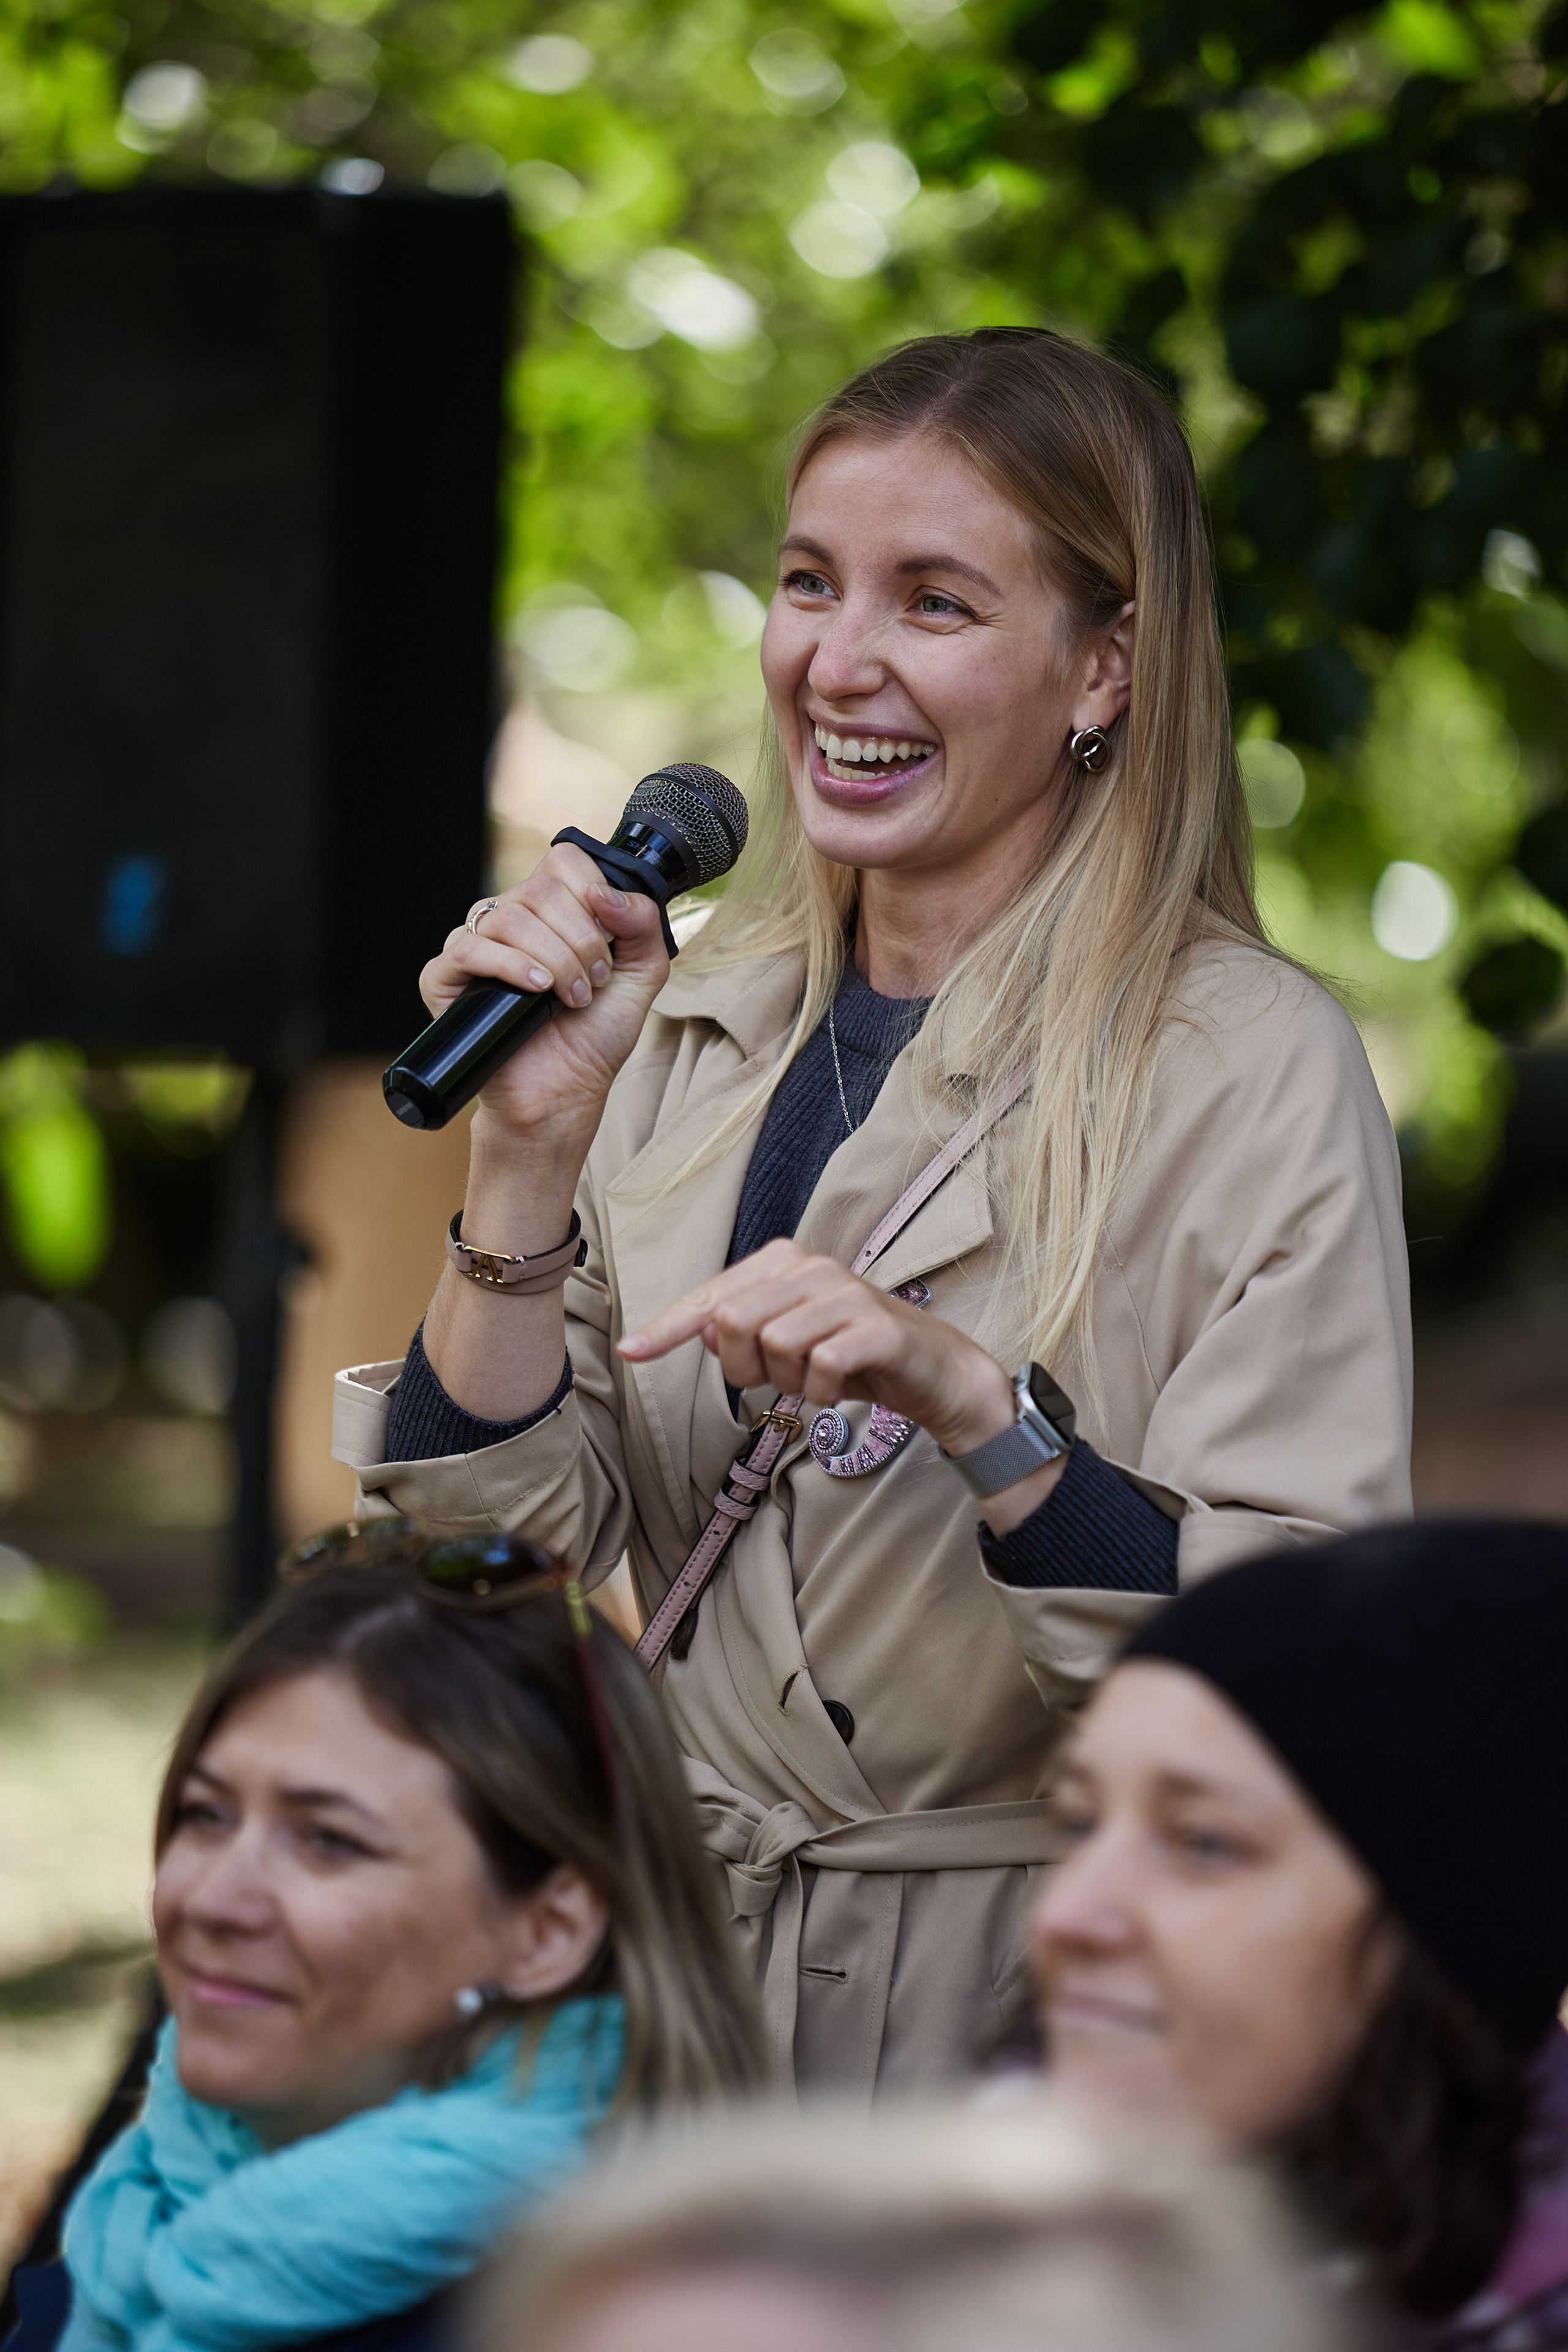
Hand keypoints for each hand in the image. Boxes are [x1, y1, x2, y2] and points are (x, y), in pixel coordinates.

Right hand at [419, 844, 669, 1156]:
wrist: (563, 1093)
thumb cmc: (594, 1037)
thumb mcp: (641, 976)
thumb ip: (643, 924)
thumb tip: (605, 891)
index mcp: (551, 910)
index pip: (565, 860)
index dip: (592, 894)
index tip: (608, 943)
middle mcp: (510, 919)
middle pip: (541, 887)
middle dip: (580, 939)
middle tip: (593, 983)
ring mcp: (475, 946)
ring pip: (509, 916)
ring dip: (553, 958)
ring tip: (570, 998)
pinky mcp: (444, 978)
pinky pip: (469, 947)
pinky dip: (509, 965)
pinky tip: (535, 989)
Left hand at [619, 1242, 1068, 1528]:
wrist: (934, 1371)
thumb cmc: (852, 1355)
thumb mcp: (788, 1345)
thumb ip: (742, 1333)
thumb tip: (705, 1332)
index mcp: (782, 1262)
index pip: (710, 1296)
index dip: (668, 1327)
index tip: (629, 1351)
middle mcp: (811, 1266)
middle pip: (733, 1322)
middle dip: (745, 1367)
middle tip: (781, 1380)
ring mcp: (845, 1292)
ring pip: (773, 1345)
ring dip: (789, 1382)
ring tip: (818, 1379)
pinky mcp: (875, 1327)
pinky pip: (819, 1366)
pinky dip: (822, 1391)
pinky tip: (841, 1387)